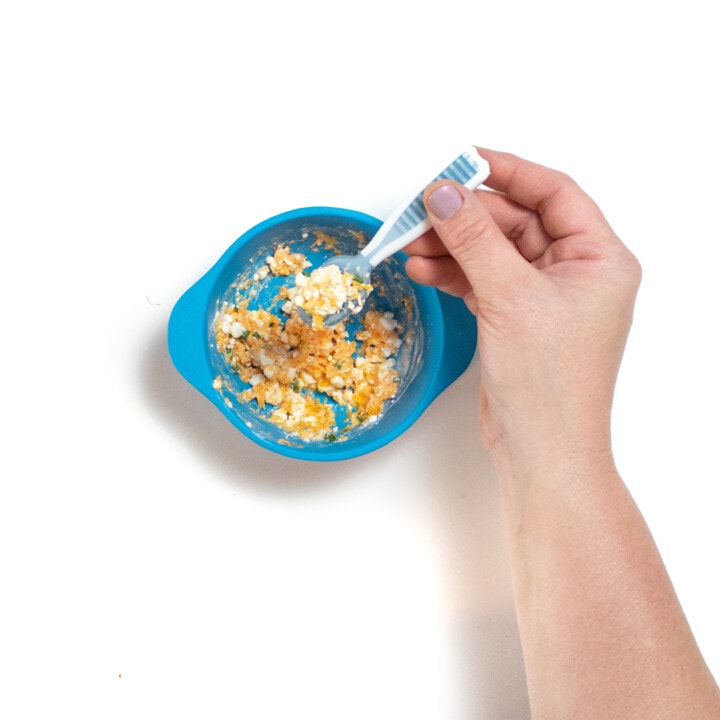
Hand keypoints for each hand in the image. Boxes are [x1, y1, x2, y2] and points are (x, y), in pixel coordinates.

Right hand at [405, 148, 641, 467]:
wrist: (540, 451)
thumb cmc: (548, 383)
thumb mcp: (510, 296)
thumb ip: (474, 238)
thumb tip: (442, 193)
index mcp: (599, 258)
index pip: (553, 193)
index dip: (507, 172)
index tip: (462, 161)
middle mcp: (575, 273)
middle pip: (515, 222)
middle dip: (465, 217)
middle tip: (420, 210)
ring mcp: (543, 298)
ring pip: (492, 252)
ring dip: (451, 247)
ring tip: (410, 244)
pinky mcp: (515, 319)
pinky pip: (481, 280)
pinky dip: (452, 274)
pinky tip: (423, 269)